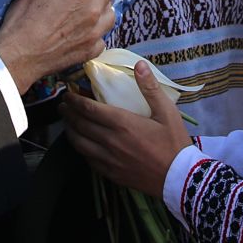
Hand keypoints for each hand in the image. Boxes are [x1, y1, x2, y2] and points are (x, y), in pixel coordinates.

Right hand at [0, 0, 123, 92]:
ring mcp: (97, 31)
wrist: (19, 57)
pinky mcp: (93, 49)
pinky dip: (96, 28)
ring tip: (85, 6)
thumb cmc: (23, 19)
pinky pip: (103, 33)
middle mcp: (95, 9)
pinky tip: (82, 28)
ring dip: (102, 4)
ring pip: (111, 9)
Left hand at [62, 62, 191, 197]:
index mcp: (122, 123)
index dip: (74, 100)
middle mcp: (110, 141)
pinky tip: (82, 144)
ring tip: (67, 123)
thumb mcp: (167, 111)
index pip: (89, 109)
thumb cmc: (174, 142)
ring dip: (70, 131)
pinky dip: (80, 149)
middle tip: (62, 105)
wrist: (179, 177)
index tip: (68, 94)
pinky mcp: (111, 173)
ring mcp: (109, 159)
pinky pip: (88, 159)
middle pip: (80, 125)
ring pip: (79, 144)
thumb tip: (139, 64)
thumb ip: (150, 87)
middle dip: (68, 113)